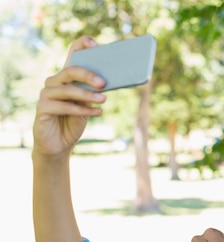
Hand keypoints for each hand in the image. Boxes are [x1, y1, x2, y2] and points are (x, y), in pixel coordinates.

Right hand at [33, 36, 106, 159]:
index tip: (95, 44)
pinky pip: (63, 106)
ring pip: (67, 90)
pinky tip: (97, 112)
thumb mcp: (88, 105)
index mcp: (66, 77)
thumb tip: (111, 81)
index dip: (81, 45)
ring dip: (87, 95)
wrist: (60, 144)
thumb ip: (95, 92)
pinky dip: (81, 110)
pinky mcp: (42, 108)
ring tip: (104, 100)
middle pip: (70, 71)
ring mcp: (46, 94)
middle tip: (104, 83)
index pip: (72, 54)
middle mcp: (54, 82)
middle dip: (88, 75)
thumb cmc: (75, 121)